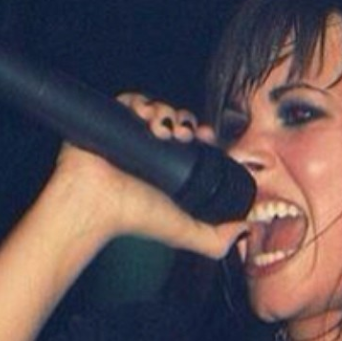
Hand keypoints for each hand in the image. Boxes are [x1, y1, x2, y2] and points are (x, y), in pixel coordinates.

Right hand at [48, 93, 247, 259]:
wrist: (97, 204)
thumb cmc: (134, 217)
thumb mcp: (183, 232)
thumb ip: (215, 240)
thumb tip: (244, 231)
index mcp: (170, 170)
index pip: (195, 144)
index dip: (205, 136)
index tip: (208, 138)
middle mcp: (152, 151)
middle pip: (180, 122)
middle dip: (187, 122)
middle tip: (186, 134)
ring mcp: (133, 134)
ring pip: (160, 109)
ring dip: (167, 112)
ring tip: (164, 129)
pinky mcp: (113, 120)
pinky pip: (133, 100)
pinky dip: (142, 102)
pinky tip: (145, 116)